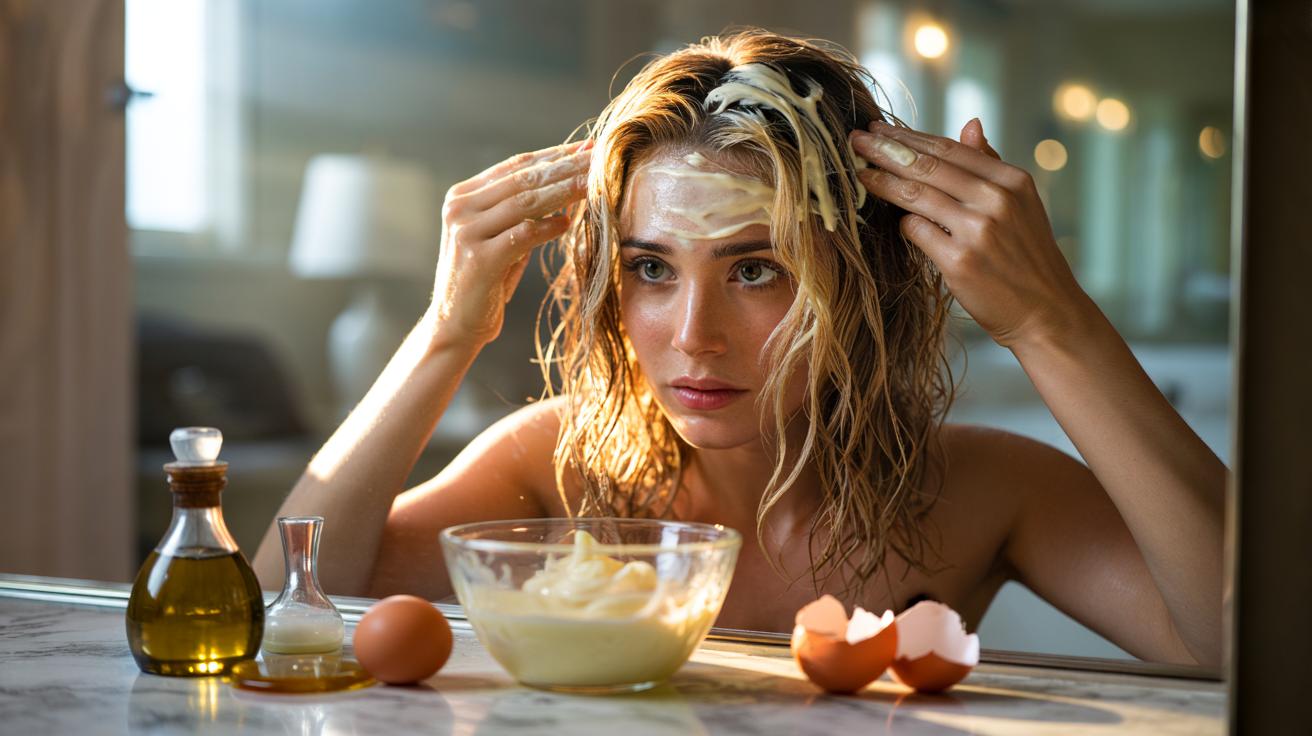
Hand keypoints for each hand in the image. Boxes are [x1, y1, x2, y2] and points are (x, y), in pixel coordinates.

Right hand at [430, 140, 590, 346]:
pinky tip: (570, 222)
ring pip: (525, 202)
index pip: (516, 166)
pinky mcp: (478, 259)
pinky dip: (548, 227)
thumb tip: (568, 183)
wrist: (456, 326)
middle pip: (523, 179)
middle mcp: (460, 208)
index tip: (588, 148)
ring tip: (595, 182)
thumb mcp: (502, 238)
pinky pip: (522, 235)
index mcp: (464, 196)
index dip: (554, 155)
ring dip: (564, 190)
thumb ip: (523, 212)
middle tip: (600, 156)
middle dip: (565, 166)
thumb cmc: (486, 282)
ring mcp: (465, 232)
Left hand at [850, 119, 1091, 348]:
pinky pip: (916, 231)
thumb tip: (970, 124)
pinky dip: (902, 223)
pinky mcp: (959, 262)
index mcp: (1012, 181)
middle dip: (886, 150)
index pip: (949, 149)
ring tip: (859, 173)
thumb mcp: (1021, 204)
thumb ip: (990, 165)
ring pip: (916, 195)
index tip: (880, 128)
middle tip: (855, 141)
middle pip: (927, 166)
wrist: (1045, 311)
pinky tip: (890, 219)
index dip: (909, 136)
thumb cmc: (1027, 257)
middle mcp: (996, 200)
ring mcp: (978, 231)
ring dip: (881, 181)